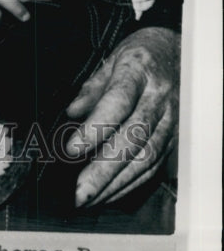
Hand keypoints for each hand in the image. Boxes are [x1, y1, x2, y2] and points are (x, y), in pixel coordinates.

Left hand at [64, 27, 179, 205]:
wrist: (177, 52)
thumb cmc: (140, 55)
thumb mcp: (111, 59)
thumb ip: (91, 88)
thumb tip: (72, 113)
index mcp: (138, 72)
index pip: (117, 103)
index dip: (95, 129)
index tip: (72, 149)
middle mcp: (158, 99)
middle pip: (132, 138)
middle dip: (104, 169)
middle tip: (79, 190)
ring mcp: (170, 120)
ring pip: (145, 157)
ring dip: (116, 183)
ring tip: (90, 198)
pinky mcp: (174, 137)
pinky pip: (154, 165)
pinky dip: (131, 183)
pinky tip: (111, 193)